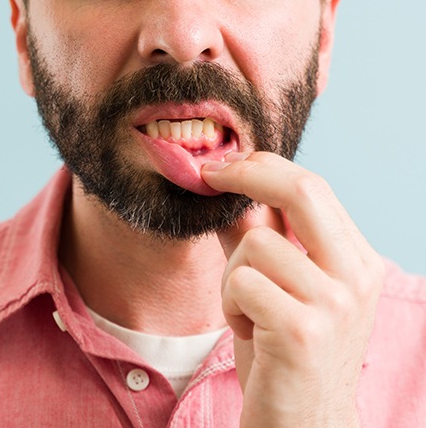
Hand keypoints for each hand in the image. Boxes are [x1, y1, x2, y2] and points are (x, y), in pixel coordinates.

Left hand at [202, 152, 383, 427]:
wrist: (303, 425)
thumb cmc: (284, 349)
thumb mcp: (278, 284)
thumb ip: (258, 235)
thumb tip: (226, 187)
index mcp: (356, 259)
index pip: (313, 187)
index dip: (262, 166)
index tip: (223, 165)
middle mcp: (356, 277)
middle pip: (300, 191)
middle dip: (245, 174)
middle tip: (209, 175)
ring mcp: (334, 304)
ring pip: (255, 244)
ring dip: (231, 275)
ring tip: (246, 311)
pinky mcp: (301, 332)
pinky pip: (241, 282)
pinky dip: (230, 304)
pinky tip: (249, 332)